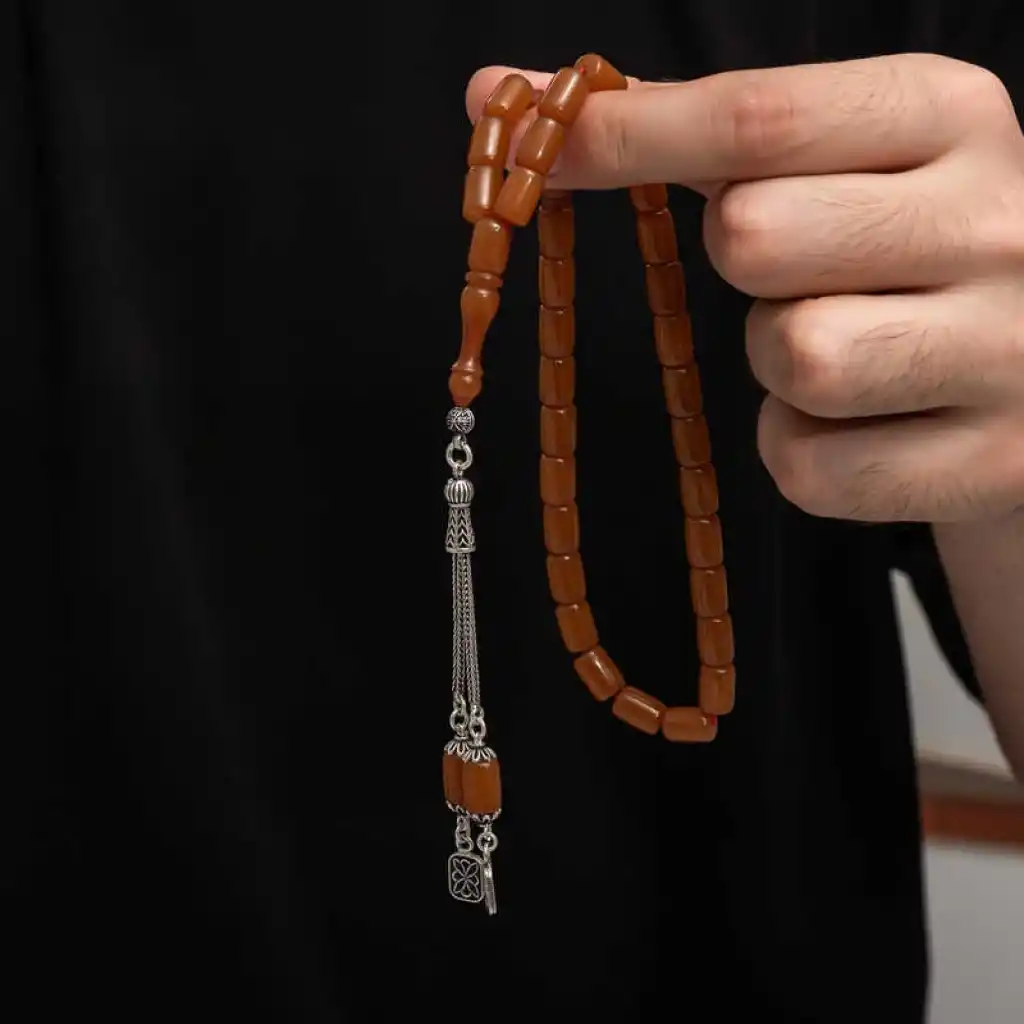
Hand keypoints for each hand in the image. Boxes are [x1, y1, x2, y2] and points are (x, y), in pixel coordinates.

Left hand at [466, 56, 1023, 521]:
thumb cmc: (893, 247)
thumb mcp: (828, 159)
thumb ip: (678, 126)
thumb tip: (500, 96)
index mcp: (951, 115)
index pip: (757, 116)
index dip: (628, 137)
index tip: (530, 140)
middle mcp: (996, 224)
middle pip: (758, 237)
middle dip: (740, 260)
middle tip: (792, 266)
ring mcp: (1003, 353)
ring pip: (795, 359)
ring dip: (775, 363)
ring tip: (834, 342)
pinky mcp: (983, 465)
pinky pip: (811, 469)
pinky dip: (799, 451)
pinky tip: (856, 422)